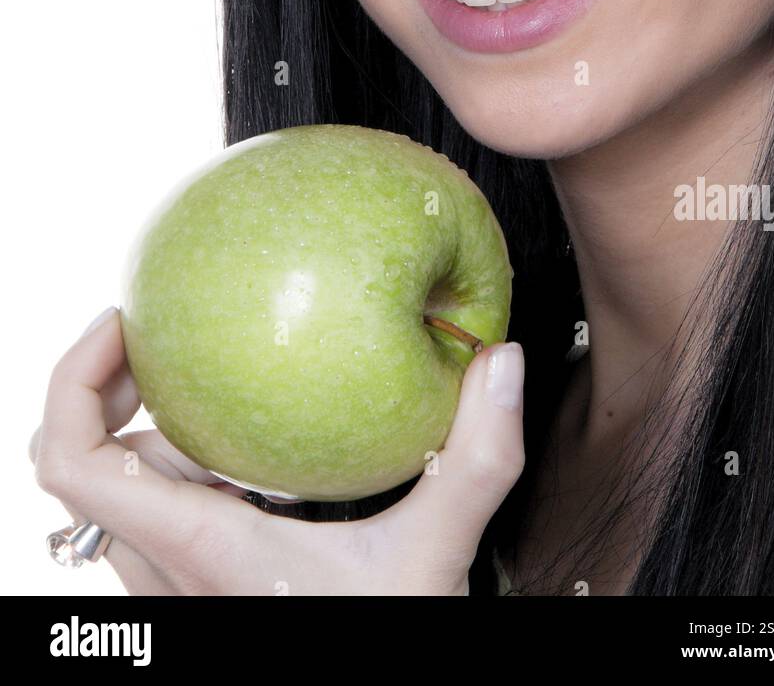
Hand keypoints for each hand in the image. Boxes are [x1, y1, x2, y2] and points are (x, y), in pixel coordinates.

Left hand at [29, 307, 524, 594]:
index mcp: (195, 545)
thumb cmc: (372, 654)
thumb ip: (472, 461)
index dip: (74, 376)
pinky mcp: (196, 604)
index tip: (124, 322)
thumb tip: (500, 364)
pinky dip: (188, 481)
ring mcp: (174, 596)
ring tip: (236, 409)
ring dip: (165, 445)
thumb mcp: (430, 560)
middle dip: (137, 399)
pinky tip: (263, 468)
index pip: (72, 457)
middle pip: (99, 464)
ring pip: (128, 499)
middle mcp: (164, 574)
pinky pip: (158, 525)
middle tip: (190, 349)